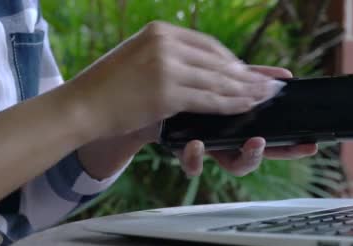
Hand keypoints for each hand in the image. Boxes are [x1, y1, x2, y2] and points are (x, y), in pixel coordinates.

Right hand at [63, 21, 284, 142]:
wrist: (81, 106)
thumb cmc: (108, 88)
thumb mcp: (138, 59)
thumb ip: (168, 58)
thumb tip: (200, 68)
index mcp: (160, 31)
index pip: (208, 45)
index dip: (232, 60)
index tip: (248, 71)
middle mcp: (166, 43)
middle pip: (218, 61)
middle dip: (247, 75)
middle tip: (271, 83)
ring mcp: (166, 66)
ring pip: (217, 80)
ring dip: (245, 90)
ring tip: (265, 96)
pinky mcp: (166, 92)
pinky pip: (208, 99)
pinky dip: (230, 104)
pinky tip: (246, 107)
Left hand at [175, 66, 317, 176]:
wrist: (153, 99)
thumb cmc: (194, 94)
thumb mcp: (225, 84)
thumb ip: (253, 80)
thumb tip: (283, 76)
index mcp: (241, 128)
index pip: (274, 141)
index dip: (292, 146)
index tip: (310, 144)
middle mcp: (229, 143)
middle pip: (256, 158)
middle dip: (267, 154)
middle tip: (265, 143)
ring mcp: (211, 150)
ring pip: (232, 166)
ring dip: (243, 158)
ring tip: (246, 144)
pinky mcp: (185, 153)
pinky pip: (194, 165)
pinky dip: (197, 158)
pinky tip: (196, 144)